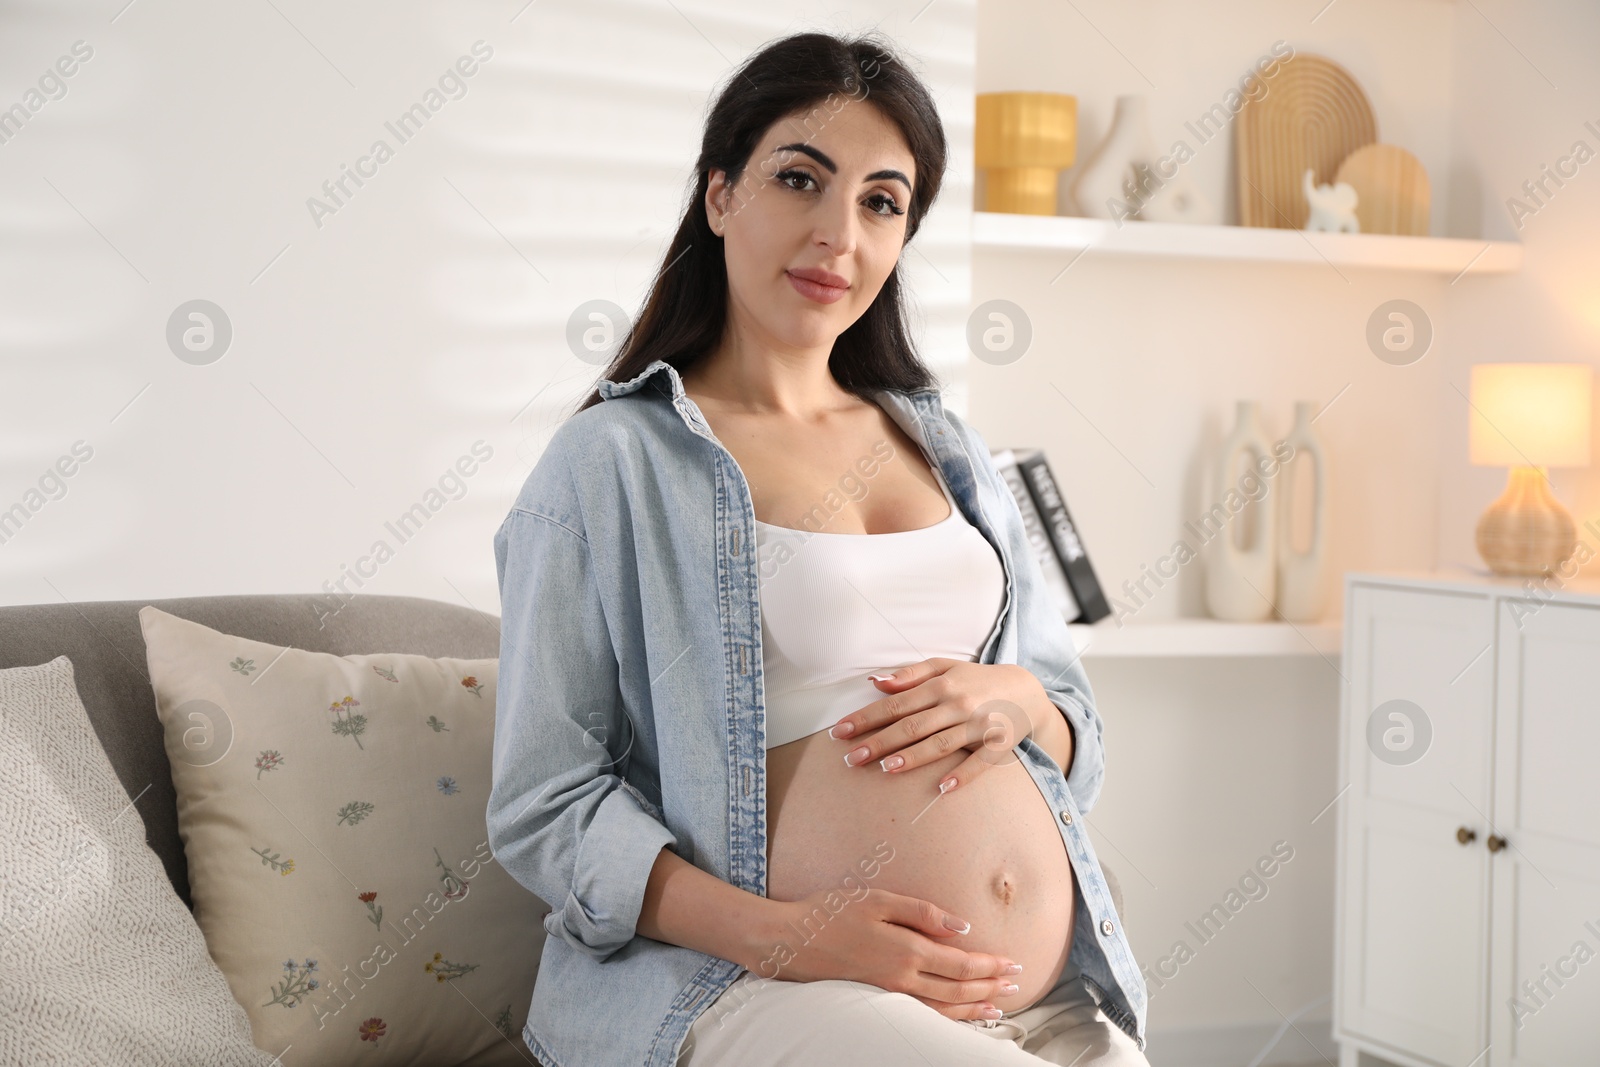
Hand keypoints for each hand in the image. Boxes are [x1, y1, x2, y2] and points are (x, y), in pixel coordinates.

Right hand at [755, 887, 1024, 1021]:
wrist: (790, 940)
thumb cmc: (831, 912)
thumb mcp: (878, 899)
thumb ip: (923, 912)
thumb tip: (962, 927)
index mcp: (906, 950)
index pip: (961, 964)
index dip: (990, 965)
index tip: (1013, 963)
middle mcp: (902, 978)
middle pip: (958, 990)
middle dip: (990, 987)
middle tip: (1015, 983)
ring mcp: (889, 993)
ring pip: (943, 1009)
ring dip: (974, 1008)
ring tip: (997, 1007)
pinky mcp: (877, 999)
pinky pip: (922, 1015)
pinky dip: (947, 1018)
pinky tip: (957, 1016)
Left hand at [829, 659, 1067, 793]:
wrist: (1026, 690)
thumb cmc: (976, 680)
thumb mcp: (944, 667)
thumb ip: (910, 675)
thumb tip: (876, 682)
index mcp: (942, 685)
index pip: (896, 704)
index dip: (866, 718)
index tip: (840, 732)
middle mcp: (958, 704)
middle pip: (912, 726)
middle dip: (879, 742)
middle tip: (851, 758)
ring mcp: (979, 726)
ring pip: (941, 744)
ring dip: (913, 757)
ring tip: (885, 768)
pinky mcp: (998, 746)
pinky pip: (980, 764)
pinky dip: (963, 775)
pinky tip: (943, 788)